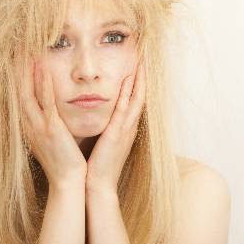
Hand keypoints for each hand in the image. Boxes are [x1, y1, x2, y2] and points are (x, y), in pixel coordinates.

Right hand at [15, 57, 85, 190]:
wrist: (68, 182)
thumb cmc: (63, 161)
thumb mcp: (50, 139)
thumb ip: (46, 124)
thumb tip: (46, 113)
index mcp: (29, 126)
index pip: (19, 94)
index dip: (16, 75)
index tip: (16, 56)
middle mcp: (29, 124)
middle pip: (18, 89)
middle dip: (16, 68)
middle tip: (15, 46)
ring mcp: (38, 126)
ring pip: (28, 92)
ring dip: (27, 70)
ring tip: (26, 49)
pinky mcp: (51, 129)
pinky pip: (46, 102)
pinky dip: (44, 84)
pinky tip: (45, 68)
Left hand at [86, 63, 145, 194]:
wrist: (98, 186)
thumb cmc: (99, 166)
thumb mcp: (106, 143)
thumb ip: (108, 129)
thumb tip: (104, 117)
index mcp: (126, 128)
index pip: (135, 100)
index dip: (139, 82)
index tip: (139, 64)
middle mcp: (130, 126)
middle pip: (141, 95)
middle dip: (143, 76)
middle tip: (145, 56)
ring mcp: (126, 130)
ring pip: (137, 99)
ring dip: (140, 79)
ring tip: (142, 61)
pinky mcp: (117, 134)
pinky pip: (124, 109)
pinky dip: (128, 93)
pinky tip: (128, 79)